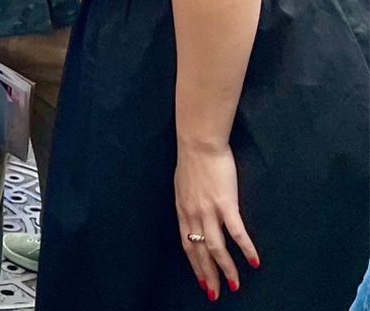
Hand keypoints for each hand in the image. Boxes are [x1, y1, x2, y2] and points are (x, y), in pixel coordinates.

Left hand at [175, 144, 257, 298]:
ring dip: (226, 269)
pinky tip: (254, 262)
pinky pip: (236, 232)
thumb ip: (188, 202)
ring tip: (235, 286)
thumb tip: (193, 212)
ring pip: (216, 248)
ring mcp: (209, 210)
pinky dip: (246, 249)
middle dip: (207, 275)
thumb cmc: (192, 160)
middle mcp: (193, 215)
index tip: (201, 281)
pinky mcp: (226, 204)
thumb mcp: (183, 185)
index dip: (194, 264)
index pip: (187, 245)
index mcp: (183, 211)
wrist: (199, 142)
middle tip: (214, 294)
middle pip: (200, 252)